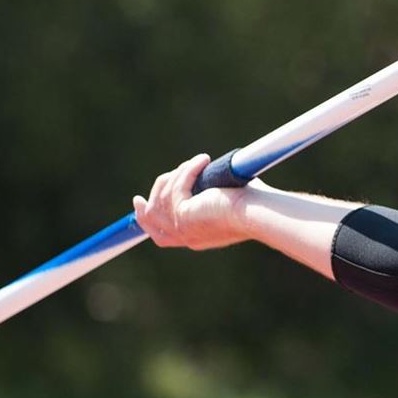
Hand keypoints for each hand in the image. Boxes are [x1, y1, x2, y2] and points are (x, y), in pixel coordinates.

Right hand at [133, 154, 254, 248]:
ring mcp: (182, 228)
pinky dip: (189, 169)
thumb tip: (206, 176)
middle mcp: (185, 237)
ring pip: (162, 195)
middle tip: (162, 176)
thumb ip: (210, 195)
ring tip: (201, 163)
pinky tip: (204, 160)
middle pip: (150, 218)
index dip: (146, 218)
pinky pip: (177, 185)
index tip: (138, 202)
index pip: (160, 234)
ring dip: (180, 174)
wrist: (259, 214)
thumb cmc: (253, 206)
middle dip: (150, 196)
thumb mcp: (225, 202)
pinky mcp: (183, 215)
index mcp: (194, 237)